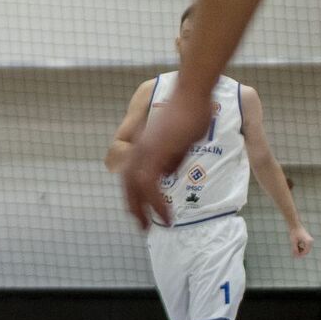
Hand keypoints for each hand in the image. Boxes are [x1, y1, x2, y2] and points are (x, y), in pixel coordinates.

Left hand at [121, 91, 210, 228]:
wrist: (192, 93)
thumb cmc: (191, 111)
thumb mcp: (180, 140)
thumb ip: (172, 157)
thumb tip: (168, 174)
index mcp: (143, 145)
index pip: (131, 174)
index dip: (133, 194)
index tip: (138, 209)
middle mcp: (140, 149)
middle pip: (128, 185)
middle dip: (133, 207)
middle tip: (141, 225)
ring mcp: (146, 151)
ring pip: (137, 189)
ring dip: (144, 210)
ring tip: (152, 226)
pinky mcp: (156, 154)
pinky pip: (150, 186)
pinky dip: (155, 204)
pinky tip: (165, 216)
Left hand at [290, 225, 313, 257]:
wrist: (295, 225)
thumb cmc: (294, 232)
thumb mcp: (293, 241)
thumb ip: (294, 248)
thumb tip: (296, 255)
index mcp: (309, 242)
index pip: (306, 251)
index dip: (300, 255)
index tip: (295, 256)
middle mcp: (311, 241)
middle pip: (306, 251)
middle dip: (300, 253)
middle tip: (294, 255)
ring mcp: (310, 241)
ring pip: (306, 249)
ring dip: (300, 250)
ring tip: (294, 249)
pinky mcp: (308, 240)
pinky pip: (305, 246)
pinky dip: (301, 248)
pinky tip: (295, 246)